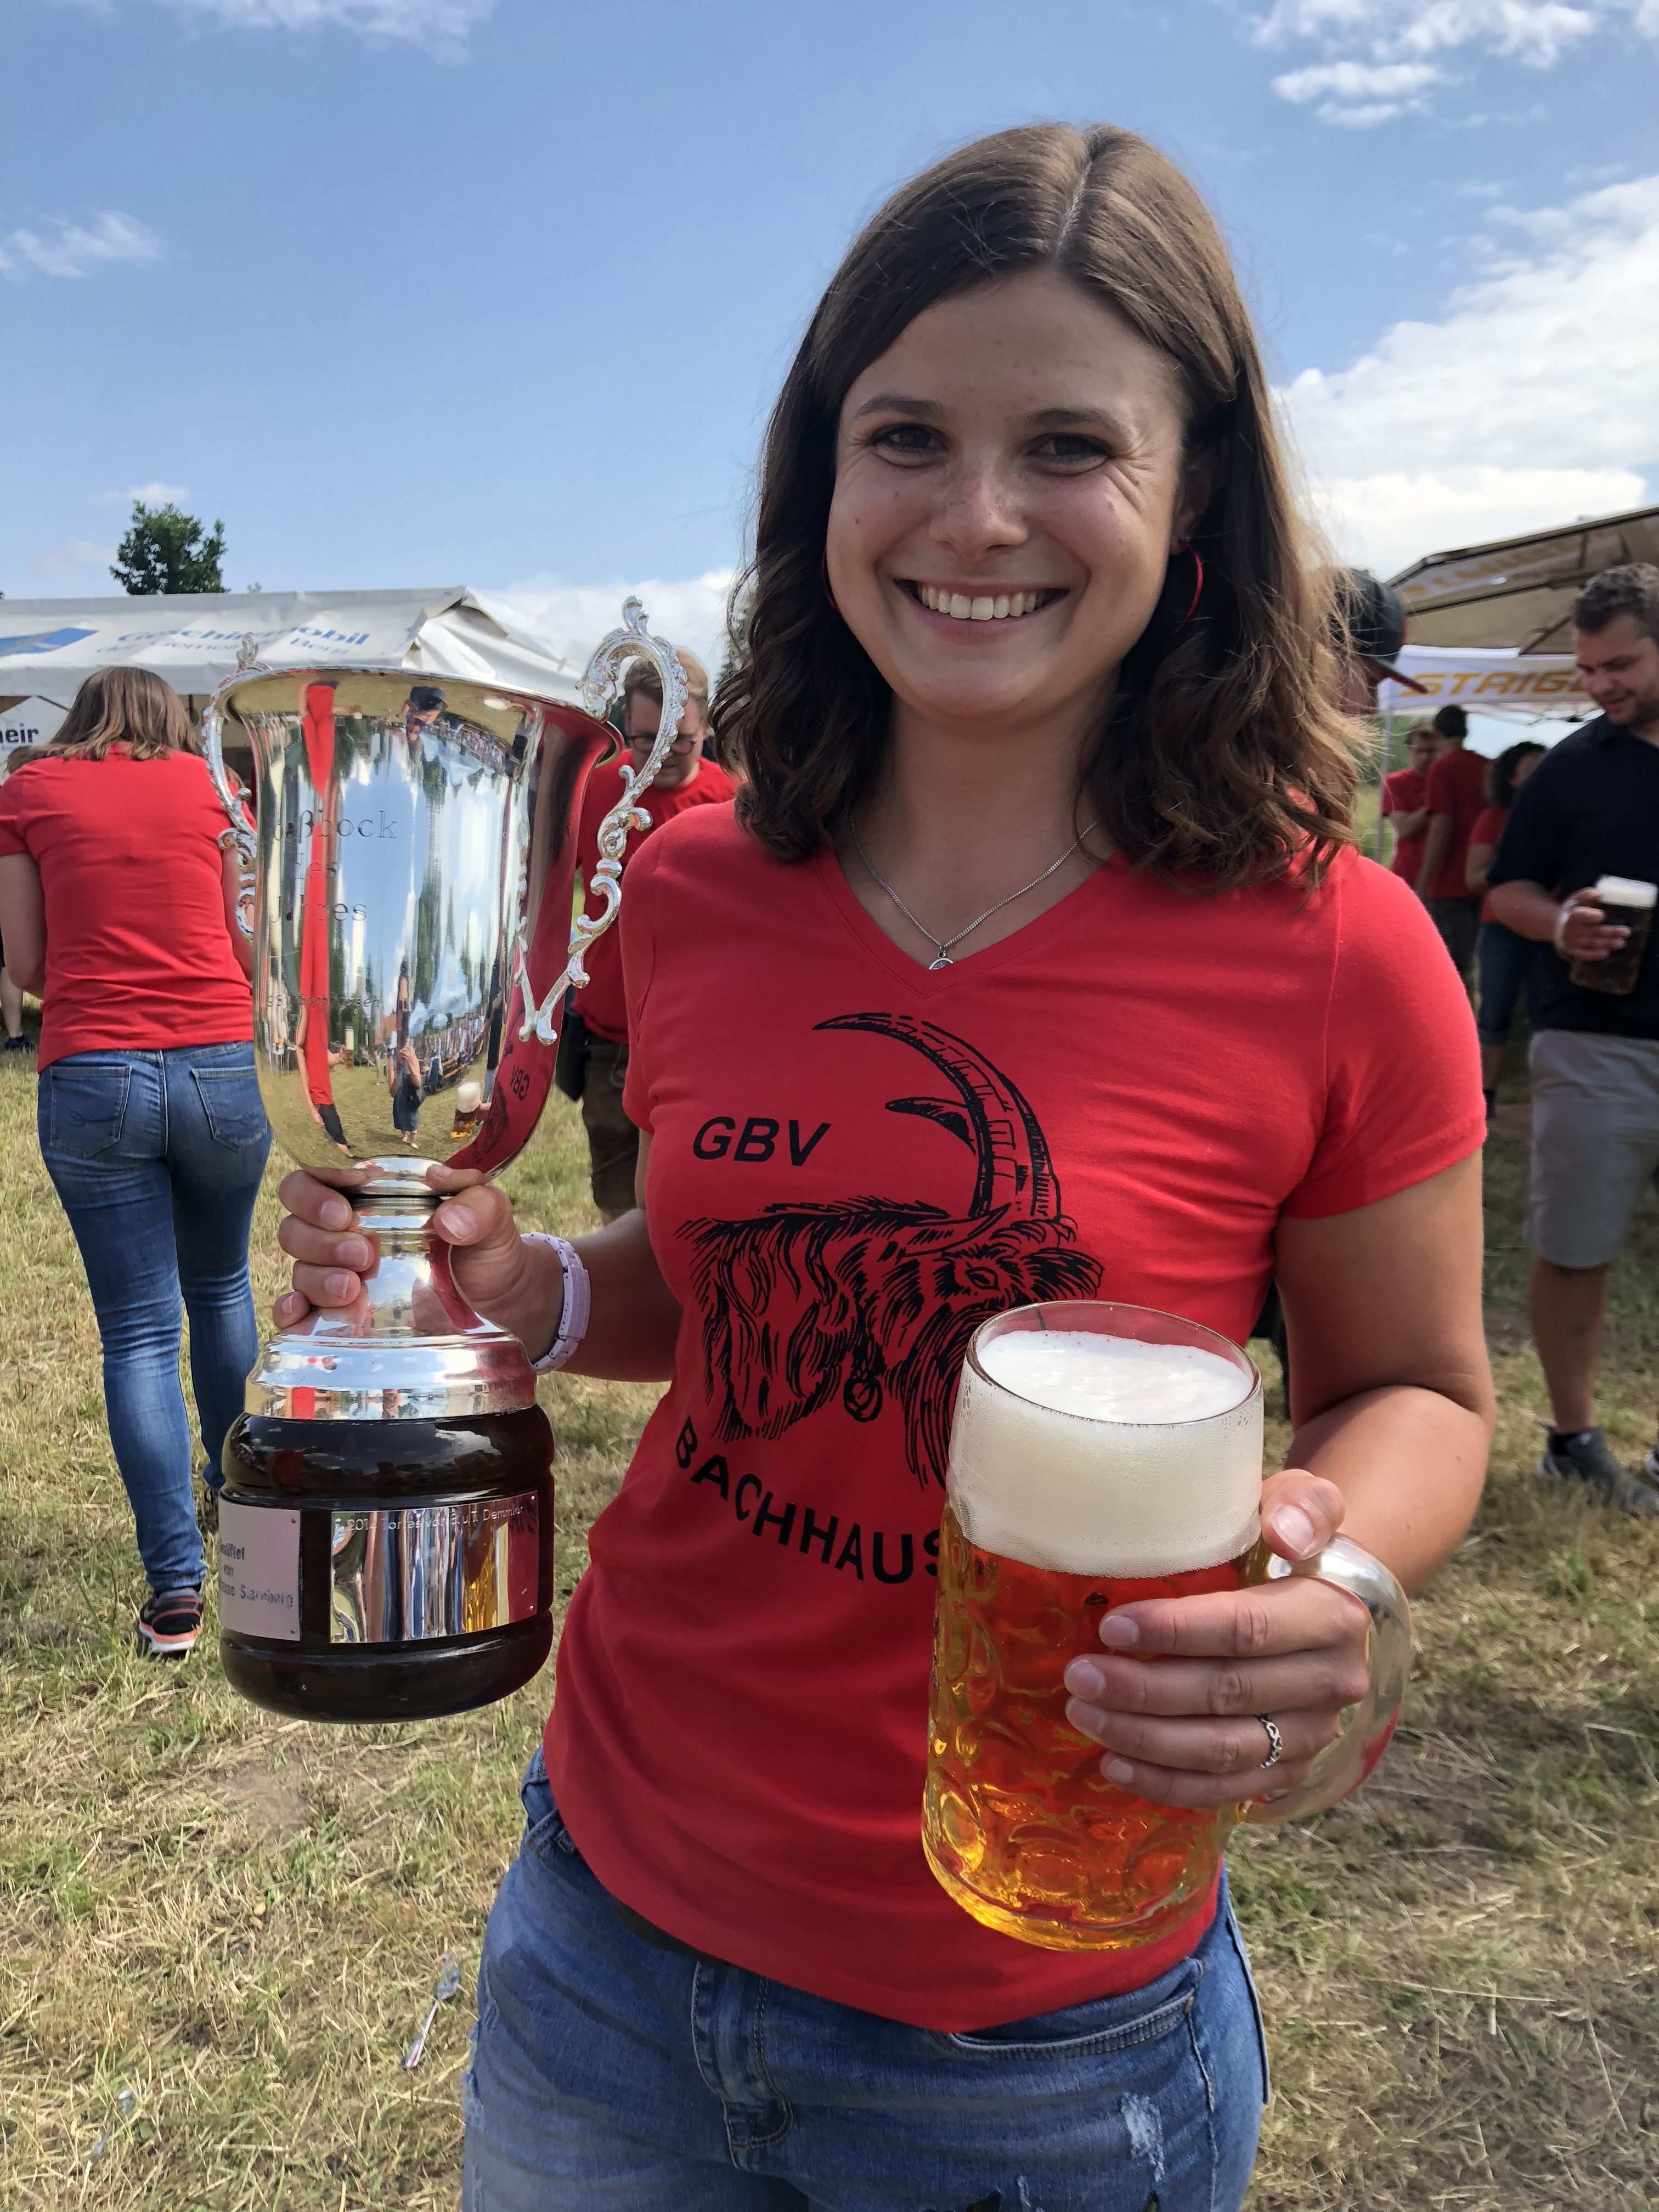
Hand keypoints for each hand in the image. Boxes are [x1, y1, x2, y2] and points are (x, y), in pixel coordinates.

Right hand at [273, 1163, 555, 1353]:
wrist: (500, 1303)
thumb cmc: (485, 1247)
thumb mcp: (493, 1218)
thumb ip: (479, 1204)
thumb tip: (450, 1217)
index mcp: (372, 1192)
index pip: (318, 1171)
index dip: (318, 1181)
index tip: (347, 1201)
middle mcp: (346, 1230)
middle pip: (297, 1220)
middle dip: (319, 1235)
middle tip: (362, 1252)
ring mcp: (339, 1272)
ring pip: (298, 1264)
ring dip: (317, 1274)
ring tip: (354, 1285)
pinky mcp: (339, 1313)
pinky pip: (294, 1311)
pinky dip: (288, 1310)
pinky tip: (301, 1311)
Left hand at [1060, 1472, 1371, 1809]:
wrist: (1328, 1604)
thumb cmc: (1290, 1549)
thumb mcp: (1301, 1508)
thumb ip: (1301, 1508)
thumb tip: (1284, 1533)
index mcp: (1331, 1617)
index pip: (1246, 1630)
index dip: (1176, 1631)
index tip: (1110, 1626)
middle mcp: (1330, 1683)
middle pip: (1225, 1694)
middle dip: (1143, 1689)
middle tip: (1078, 1675)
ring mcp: (1311, 1735)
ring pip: (1220, 1750)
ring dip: (1144, 1739)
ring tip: (1083, 1713)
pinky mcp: (1289, 1770)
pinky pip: (1224, 1789)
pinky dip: (1166, 1783)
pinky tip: (1113, 1765)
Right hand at [1554, 887, 1627, 963]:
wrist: (1557, 926)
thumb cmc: (1572, 911)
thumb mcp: (1575, 900)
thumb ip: (1585, 895)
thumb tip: (1599, 894)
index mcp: (1571, 914)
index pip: (1579, 915)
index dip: (1589, 916)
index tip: (1602, 916)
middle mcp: (1569, 929)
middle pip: (1592, 931)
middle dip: (1610, 932)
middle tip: (1626, 932)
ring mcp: (1570, 941)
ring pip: (1592, 943)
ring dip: (1608, 943)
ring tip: (1622, 942)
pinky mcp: (1571, 950)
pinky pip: (1583, 954)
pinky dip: (1594, 954)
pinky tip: (1606, 952)